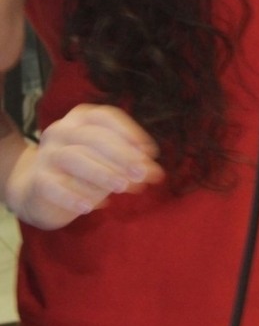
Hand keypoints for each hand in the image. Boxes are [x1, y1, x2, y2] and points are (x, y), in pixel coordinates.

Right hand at [5, 105, 164, 228]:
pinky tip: (91, 207)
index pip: (106, 117)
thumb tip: (155, 172)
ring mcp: (47, 154)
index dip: (130, 132)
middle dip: (121, 155)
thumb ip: (130, 164)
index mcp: (81, 119)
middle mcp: (62, 131)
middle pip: (92, 137)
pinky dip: (73, 196)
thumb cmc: (81, 172)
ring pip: (74, 157)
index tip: (150, 152)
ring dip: (101, 172)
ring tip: (122, 187)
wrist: (36, 191)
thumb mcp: (107, 163)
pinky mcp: (38, 180)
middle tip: (142, 174)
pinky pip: (54, 186)